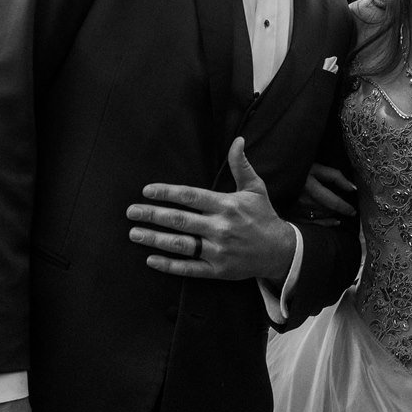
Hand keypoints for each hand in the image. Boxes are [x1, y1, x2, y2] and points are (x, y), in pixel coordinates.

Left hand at [127, 137, 295, 282]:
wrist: (280, 251)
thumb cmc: (264, 216)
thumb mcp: (255, 188)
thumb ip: (241, 165)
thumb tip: (237, 140)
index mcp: (227, 205)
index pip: (191, 196)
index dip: (167, 193)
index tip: (147, 191)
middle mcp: (220, 228)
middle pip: (180, 220)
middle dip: (153, 215)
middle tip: (131, 211)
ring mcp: (218, 251)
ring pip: (181, 244)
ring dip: (155, 239)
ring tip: (134, 233)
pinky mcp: (218, 271)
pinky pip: (189, 269)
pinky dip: (169, 265)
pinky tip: (151, 259)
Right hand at [295, 162, 357, 220]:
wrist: (278, 174)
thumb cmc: (300, 169)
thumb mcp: (317, 167)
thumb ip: (335, 176)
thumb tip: (353, 189)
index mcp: (310, 186)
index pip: (332, 201)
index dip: (345, 207)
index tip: (354, 210)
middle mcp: (303, 200)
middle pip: (327, 210)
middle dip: (339, 211)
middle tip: (350, 211)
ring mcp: (297, 209)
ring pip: (321, 216)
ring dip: (333, 215)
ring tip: (341, 214)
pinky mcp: (293, 214)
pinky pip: (312, 223)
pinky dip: (325, 223)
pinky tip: (335, 222)